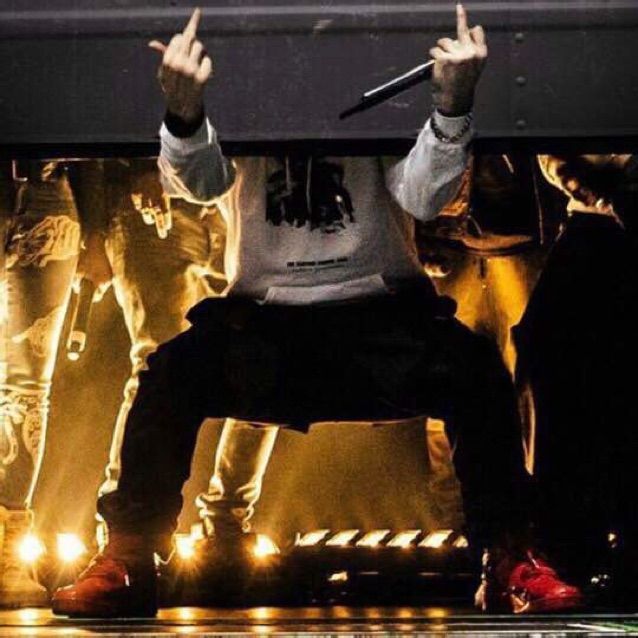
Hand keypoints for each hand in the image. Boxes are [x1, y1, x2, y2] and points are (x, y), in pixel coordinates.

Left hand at [76, 232, 112, 300]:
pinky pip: (104, 279)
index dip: (90, 298)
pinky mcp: (110, 271)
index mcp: (101, 284)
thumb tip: (77, 290)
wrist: (96, 245)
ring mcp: (110, 276)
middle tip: (83, 284)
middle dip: (92, 289)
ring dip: (95, 283)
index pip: (96, 297)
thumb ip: (76, 284)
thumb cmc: (86, 259)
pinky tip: (92, 270)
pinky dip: (98, 277)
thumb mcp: (77, 272)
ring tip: (87, 275)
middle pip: (99, 291)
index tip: (85, 298)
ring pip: (102, 285)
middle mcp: (108, 282)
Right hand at [149, 8, 212, 122]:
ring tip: (195, 62)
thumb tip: (153, 44)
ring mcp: (191, 70)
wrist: (182, 108)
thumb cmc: (172, 87)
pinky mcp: (202, 77)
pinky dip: (206, 63)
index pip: (181, 36)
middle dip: (193, 40)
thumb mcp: (164, 71)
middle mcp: (179, 64)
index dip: (191, 26)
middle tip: (194, 47)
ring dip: (200, 51)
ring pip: (200, 47)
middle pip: (191, 39)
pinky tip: (202, 71)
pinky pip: (208, 60)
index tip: (198, 12)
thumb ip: (163, 55)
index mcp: (168, 60)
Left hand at [430, 4, 487, 115]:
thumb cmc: (462, 87)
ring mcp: (458, 55)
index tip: (467, 17)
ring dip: (441, 49)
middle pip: (462, 31)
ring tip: (443, 62)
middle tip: (460, 6)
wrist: (455, 102)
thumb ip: (472, 51)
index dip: (470, 29)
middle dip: (461, 17)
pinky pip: (435, 50)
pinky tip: (436, 64)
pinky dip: (433, 56)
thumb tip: (468, 33)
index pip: (477, 32)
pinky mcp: (445, 59)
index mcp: (481, 54)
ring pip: (445, 42)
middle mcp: (471, 53)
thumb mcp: (474, 69)